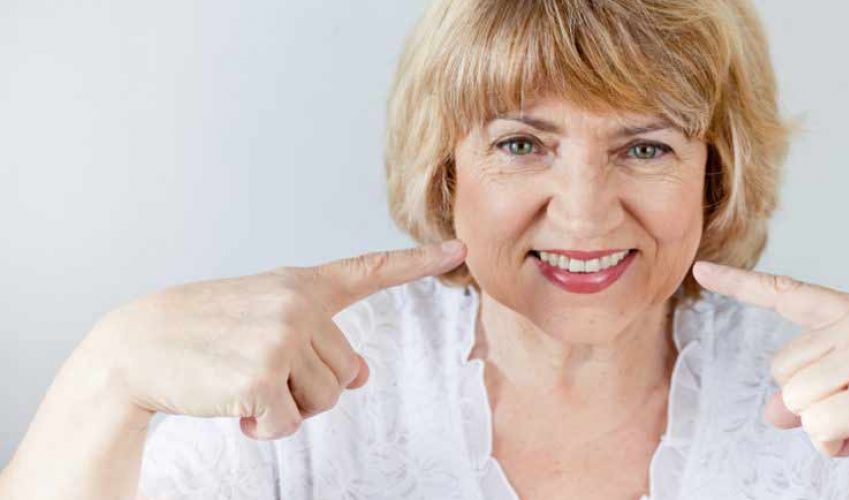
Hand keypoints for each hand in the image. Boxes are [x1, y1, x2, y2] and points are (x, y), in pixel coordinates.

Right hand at [85, 240, 465, 439]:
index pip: (370, 270)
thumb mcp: (266, 321)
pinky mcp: (263, 375)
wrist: (137, 346)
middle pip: (347, 372)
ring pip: (324, 401)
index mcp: (301, 285)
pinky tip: (235, 405)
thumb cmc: (204, 333)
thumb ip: (317, 339)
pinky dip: (264, 429)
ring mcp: (282, 337)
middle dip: (309, 388)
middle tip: (260, 371)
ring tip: (246, 385)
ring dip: (286, 409)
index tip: (459, 248)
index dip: (419, 262)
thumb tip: (364, 375)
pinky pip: (289, 424)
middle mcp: (298, 304)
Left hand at [691, 261, 848, 473]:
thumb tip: (773, 412)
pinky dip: (838, 446)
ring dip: (826, 428)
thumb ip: (818, 382)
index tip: (703, 269)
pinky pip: (819, 429)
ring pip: (796, 403)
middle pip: (783, 371)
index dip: (740, 283)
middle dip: (811, 401)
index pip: (788, 293)